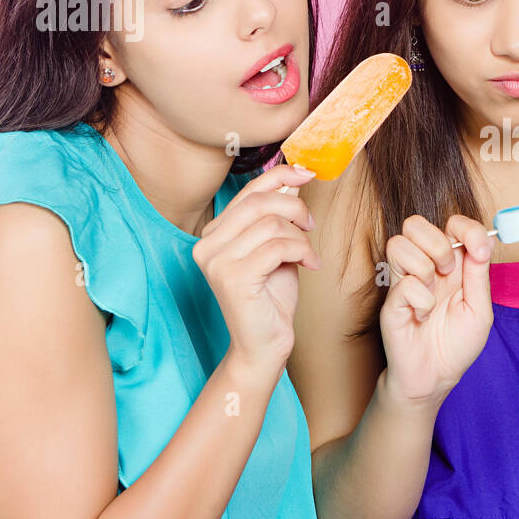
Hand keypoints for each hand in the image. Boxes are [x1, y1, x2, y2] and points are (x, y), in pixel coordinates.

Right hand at [192, 164, 320, 376]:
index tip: (307, 173)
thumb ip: (277, 216)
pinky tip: (309, 266)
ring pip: (271, 224)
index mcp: (214, 234)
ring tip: (308, 255)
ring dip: (301, 236)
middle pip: (260, 202)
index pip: (248, 192)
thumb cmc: (271, 297)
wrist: (264, 345)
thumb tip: (292, 178)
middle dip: (295, 208)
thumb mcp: (277, 247)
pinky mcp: (232, 278)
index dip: (280, 175)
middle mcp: (206, 244)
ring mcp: (216, 261)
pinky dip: (302, 251)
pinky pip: (277, 247)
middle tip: (311, 225)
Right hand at [379, 214, 493, 406]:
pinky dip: (421, 302)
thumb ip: (479, 274)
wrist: (435, 377)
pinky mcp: (392, 301)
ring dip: (424, 268)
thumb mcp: (480, 309)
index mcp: (451, 264)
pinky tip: (423, 316)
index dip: (465, 227)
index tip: (478, 249)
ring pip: (399, 243)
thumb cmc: (456, 344)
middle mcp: (425, 266)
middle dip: (438, 244)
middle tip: (448, 272)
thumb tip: (485, 241)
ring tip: (434, 293)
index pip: (451, 224)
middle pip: (415, 223)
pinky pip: (404, 284)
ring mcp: (404, 281)